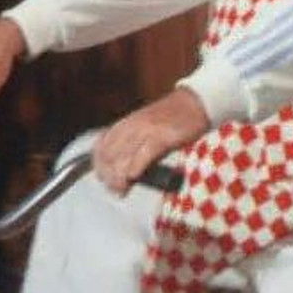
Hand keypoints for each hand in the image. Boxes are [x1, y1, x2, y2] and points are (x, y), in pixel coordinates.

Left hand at [92, 88, 209, 195]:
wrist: (194, 103)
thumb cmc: (172, 118)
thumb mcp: (146, 127)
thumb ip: (134, 145)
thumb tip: (124, 172)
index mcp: (126, 123)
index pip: (101, 145)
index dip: (98, 164)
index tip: (102, 179)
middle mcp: (132, 125)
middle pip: (109, 154)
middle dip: (108, 174)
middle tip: (114, 189)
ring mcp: (146, 130)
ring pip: (123, 156)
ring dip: (119, 176)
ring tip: (121, 189)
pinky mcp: (162, 137)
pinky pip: (144, 154)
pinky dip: (135, 167)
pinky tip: (133, 177)